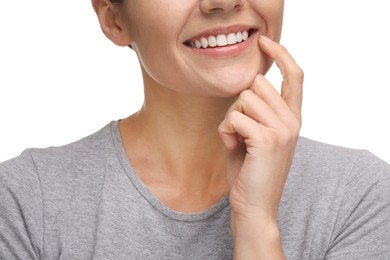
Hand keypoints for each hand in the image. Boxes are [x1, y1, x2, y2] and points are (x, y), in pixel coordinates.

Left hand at [218, 35, 302, 221]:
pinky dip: (225, 130)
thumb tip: (246, 87)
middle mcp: (292, 120)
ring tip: (237, 140)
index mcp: (292, 118)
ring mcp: (282, 129)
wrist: (254, 206)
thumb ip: (256, 111)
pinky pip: (233, 116)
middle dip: (239, 102)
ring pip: (243, 98)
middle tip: (240, 129)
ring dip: (231, 117)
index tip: (265, 41)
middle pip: (257, 83)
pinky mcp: (266, 139)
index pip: (295, 76)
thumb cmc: (250, 171)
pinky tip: (232, 146)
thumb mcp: (256, 136)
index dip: (281, 55)